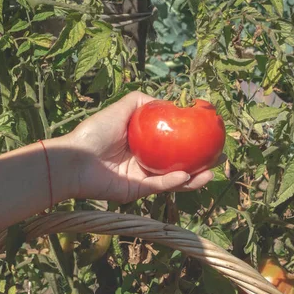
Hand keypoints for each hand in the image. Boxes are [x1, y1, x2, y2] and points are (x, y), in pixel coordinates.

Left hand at [62, 91, 216, 202]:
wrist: (75, 160)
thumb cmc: (95, 133)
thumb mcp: (120, 108)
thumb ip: (141, 102)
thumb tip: (166, 101)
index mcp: (143, 143)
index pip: (172, 142)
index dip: (190, 139)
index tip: (208, 133)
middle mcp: (145, 161)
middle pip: (178, 163)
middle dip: (200, 163)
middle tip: (218, 157)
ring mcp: (142, 178)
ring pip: (174, 180)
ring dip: (193, 178)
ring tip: (210, 173)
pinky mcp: (136, 192)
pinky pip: (160, 187)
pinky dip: (173, 182)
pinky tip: (186, 176)